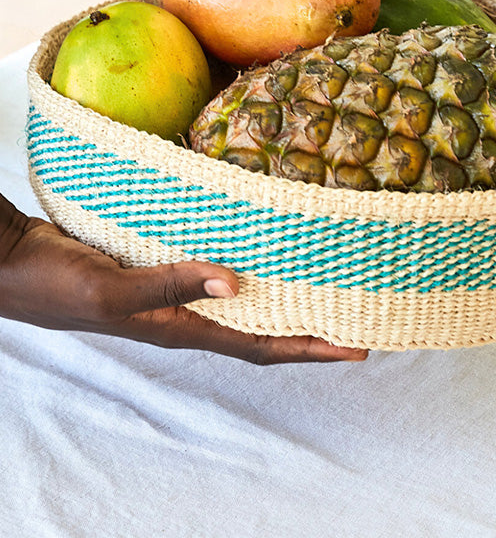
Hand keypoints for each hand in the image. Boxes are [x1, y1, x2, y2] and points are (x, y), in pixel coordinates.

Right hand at [0, 197, 367, 363]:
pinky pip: (217, 270)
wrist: (15, 262)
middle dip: (311, 327)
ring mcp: (176, 291)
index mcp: (181, 328)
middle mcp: (186, 314)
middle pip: (263, 327)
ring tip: (324, 281)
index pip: (261, 346)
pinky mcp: (163, 265)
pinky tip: (261, 247)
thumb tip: (235, 284)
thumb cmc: (55, 284)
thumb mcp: (110, 289)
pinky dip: (247, 266)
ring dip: (284, 296)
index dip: (311, 349)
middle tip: (359, 311)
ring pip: (245, 298)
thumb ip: (169, 286)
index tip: (358, 346)